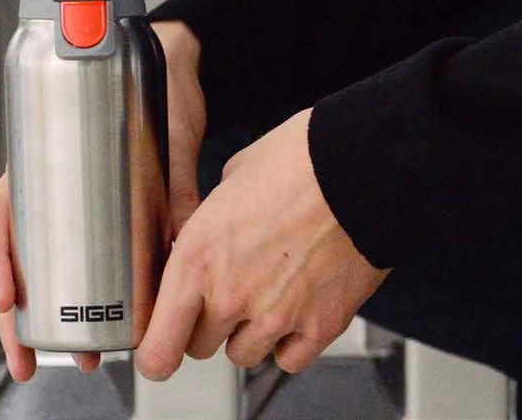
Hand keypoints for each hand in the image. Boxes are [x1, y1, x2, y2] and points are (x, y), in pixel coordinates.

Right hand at [0, 21, 207, 380]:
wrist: (174, 67)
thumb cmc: (152, 86)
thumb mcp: (167, 136)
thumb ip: (178, 185)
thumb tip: (190, 236)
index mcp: (41, 160)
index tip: (8, 294)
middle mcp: (47, 189)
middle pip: (14, 262)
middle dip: (17, 320)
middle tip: (29, 360)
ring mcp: (69, 208)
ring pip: (42, 275)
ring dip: (49, 325)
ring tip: (76, 361)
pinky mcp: (100, 221)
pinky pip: (81, 269)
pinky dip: (87, 306)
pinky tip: (99, 333)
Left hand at [135, 108, 389, 380]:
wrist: (365, 167)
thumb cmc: (301, 161)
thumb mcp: (231, 179)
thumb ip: (210, 221)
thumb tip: (208, 234)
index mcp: (197, 258)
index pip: (160, 344)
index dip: (156, 354)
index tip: (158, 352)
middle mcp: (232, 295)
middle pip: (199, 347)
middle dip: (207, 324)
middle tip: (226, 293)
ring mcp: (277, 316)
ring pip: (243, 355)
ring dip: (248, 332)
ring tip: (267, 294)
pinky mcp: (320, 326)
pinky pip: (289, 360)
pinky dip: (289, 343)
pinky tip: (295, 312)